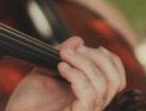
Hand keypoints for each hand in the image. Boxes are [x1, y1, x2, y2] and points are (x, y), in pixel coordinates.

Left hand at [6, 37, 125, 110]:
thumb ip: (63, 56)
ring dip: (83, 63)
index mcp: (90, 94)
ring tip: (64, 56)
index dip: (111, 60)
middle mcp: (92, 105)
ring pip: (102, 85)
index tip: (94, 47)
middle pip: (114, 80)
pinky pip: (89, 95)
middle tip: (72, 50)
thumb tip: (78, 40)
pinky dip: (77, 75)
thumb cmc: (28, 101)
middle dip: (97, 58)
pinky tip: (61, 67)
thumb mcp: (46, 70)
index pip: (117, 79)